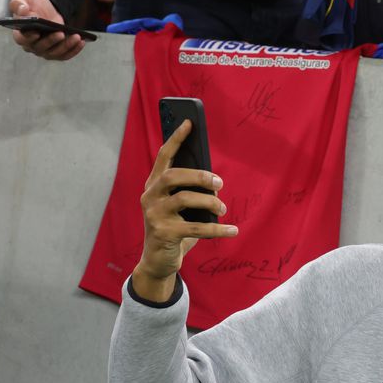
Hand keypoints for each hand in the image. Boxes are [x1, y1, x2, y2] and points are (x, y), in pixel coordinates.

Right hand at [7, 0, 85, 60]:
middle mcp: (31, 45)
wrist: (46, 9)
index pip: (23, 39)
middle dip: (52, 41)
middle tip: (61, 33)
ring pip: (54, 53)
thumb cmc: (31, 5)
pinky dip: (74, 50)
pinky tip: (81, 41)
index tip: (37, 33)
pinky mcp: (56, 51)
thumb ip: (18, 4)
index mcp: (20, 34)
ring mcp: (44, 50)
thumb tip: (23, 11)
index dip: (29, 37)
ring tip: (77, 37)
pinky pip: (65, 55)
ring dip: (66, 46)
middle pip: (41, 48)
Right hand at [133, 119, 236, 301]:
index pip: (163, 157)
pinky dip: (218, 229)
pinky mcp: (163, 233)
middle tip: (219, 182)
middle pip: (173, 175)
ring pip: (184, 199)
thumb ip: (190, 190)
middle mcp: (150, 197)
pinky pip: (196, 228)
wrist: (159, 260)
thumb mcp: (180, 206)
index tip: (189, 123)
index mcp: (154, 185)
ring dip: (210, 202)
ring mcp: (154, 215)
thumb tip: (214, 180)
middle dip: (199, 175)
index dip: (175, 139)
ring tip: (223, 209)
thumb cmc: (175, 226)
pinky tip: (233, 229)